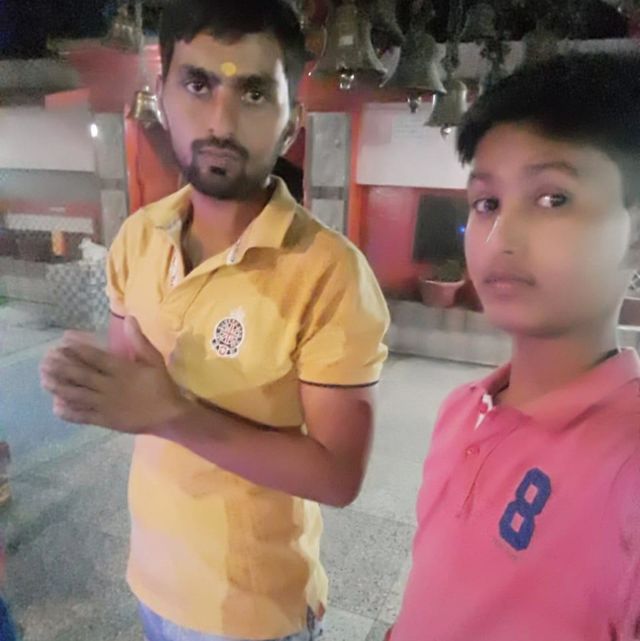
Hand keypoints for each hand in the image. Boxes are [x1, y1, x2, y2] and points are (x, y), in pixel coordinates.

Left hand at [40, 317, 188, 433]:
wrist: (168, 416)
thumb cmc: (161, 386)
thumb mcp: (155, 360)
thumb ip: (140, 340)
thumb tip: (130, 319)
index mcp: (122, 370)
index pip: (94, 357)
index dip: (77, 350)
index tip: (62, 343)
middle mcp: (110, 386)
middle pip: (81, 375)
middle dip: (62, 367)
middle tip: (45, 360)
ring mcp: (105, 404)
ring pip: (77, 395)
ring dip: (59, 387)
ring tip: (44, 380)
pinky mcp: (105, 420)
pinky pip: (83, 416)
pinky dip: (69, 412)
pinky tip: (56, 407)